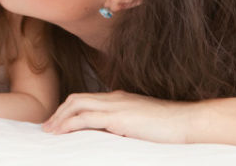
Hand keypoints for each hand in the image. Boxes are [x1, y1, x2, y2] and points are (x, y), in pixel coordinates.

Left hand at [42, 90, 195, 142]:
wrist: (187, 122)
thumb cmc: (169, 126)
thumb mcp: (140, 124)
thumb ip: (123, 126)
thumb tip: (109, 137)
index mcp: (118, 98)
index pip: (86, 99)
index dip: (69, 110)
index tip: (58, 123)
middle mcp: (113, 98)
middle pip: (76, 98)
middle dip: (59, 112)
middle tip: (47, 128)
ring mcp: (115, 105)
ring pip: (77, 105)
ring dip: (60, 118)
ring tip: (50, 131)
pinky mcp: (118, 117)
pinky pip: (86, 117)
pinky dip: (70, 124)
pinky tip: (61, 132)